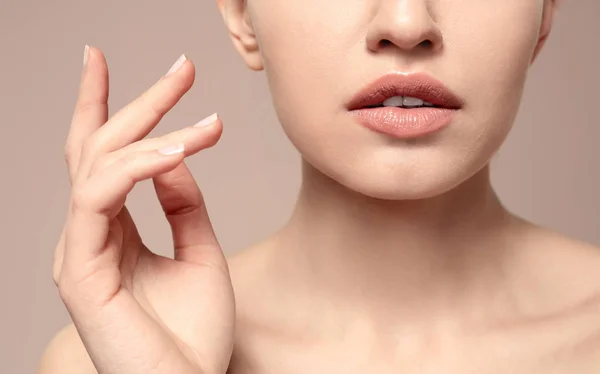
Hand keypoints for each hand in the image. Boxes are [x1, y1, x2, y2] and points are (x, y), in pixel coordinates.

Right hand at [53, 46, 234, 373]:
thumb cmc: (193, 332)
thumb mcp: (199, 251)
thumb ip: (183, 203)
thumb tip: (174, 154)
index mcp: (112, 231)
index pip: (100, 156)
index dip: (102, 105)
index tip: (107, 59)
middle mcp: (89, 235)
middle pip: (97, 148)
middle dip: (138, 101)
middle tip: (182, 66)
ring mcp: (79, 251)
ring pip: (97, 164)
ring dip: (150, 129)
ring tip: (202, 117)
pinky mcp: (81, 270)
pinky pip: (98, 198)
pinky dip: (136, 167)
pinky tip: (176, 151)